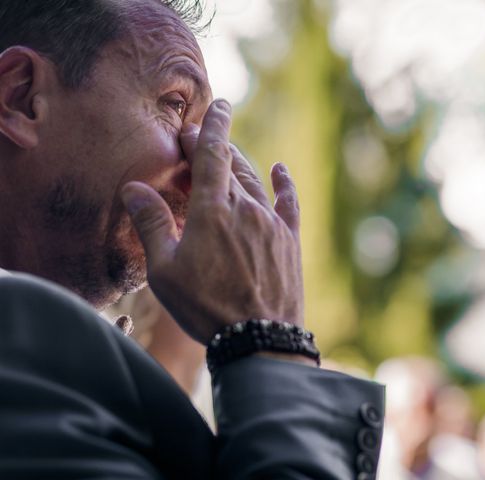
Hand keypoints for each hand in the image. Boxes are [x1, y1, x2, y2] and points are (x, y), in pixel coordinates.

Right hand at [120, 99, 303, 343]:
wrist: (259, 337)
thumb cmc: (206, 307)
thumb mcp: (165, 270)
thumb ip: (153, 224)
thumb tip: (134, 187)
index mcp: (213, 210)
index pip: (212, 153)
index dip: (211, 126)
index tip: (213, 106)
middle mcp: (246, 208)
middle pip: (231, 163)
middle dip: (215, 145)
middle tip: (199, 136)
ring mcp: (271, 222)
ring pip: (254, 181)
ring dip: (239, 162)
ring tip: (227, 152)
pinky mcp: (289, 239)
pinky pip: (289, 202)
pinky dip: (283, 182)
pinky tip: (280, 169)